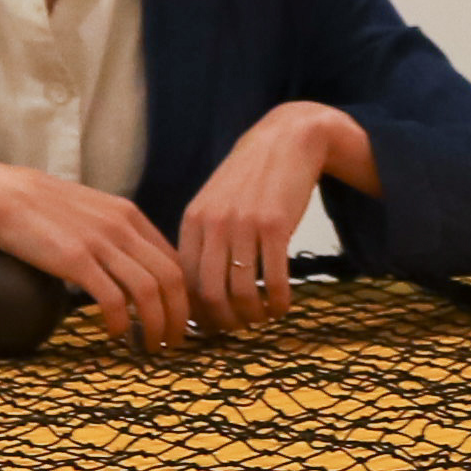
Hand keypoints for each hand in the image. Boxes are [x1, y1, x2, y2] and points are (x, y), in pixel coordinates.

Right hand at [0, 162, 194, 350]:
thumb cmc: (40, 207)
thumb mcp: (89, 211)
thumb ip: (113, 233)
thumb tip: (128, 266)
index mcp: (129, 214)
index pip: (173, 259)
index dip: (184, 294)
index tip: (179, 319)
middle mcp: (122, 226)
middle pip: (170, 278)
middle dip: (180, 316)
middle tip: (174, 342)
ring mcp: (100, 242)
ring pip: (148, 291)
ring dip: (156, 325)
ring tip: (150, 346)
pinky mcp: (75, 259)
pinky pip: (112, 299)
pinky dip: (120, 322)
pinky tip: (114, 334)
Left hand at [175, 103, 368, 332]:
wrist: (285, 141)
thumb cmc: (249, 180)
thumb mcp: (214, 203)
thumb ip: (203, 240)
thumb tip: (197, 293)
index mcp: (193, 221)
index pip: (185, 281)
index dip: (197, 311)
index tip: (211, 324)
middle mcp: (214, 223)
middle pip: (210, 293)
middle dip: (223, 322)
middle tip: (237, 329)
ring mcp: (244, 224)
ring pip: (243, 291)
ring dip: (253, 315)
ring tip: (262, 318)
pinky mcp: (276, 225)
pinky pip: (275, 278)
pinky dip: (279, 302)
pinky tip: (283, 307)